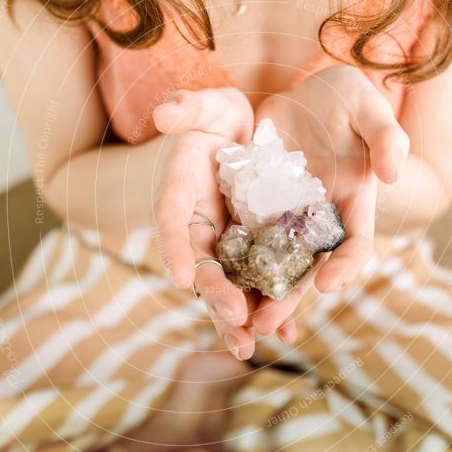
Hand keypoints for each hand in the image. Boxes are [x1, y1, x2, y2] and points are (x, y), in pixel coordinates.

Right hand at [152, 87, 257, 359]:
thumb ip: (187, 106)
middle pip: (201, 264)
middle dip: (216, 294)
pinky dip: (270, 305)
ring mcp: (226, 241)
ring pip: (228, 283)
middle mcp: (199, 223)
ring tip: (250, 347)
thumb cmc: (222, 116)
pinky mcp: (255, 249)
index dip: (172, 246)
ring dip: (239, 316)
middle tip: (235, 321)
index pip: (171, 218)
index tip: (180, 276)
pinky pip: (260, 281)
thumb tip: (164, 112)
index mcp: (181, 191)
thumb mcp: (208, 104)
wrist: (250, 131)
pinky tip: (287, 331)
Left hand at [249, 65, 409, 336]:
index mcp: (354, 202)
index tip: (328, 283)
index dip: (346, 265)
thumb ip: (384, 137)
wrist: (307, 94)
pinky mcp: (257, 206)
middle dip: (289, 298)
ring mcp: (287, 216)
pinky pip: (243, 239)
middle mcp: (320, 219)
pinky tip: (211, 283)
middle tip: (265, 326)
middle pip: (307, 268)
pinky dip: (233, 264)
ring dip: (255, 293)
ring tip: (235, 321)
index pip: (356, 243)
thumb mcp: (366, 106)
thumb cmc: (345, 98)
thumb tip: (392, 172)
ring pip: (271, 263)